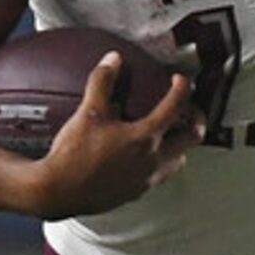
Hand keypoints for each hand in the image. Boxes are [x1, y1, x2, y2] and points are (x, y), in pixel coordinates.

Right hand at [30, 55, 200, 218]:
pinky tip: (146, 158)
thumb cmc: (73, 155)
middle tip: (191, 111)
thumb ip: (102, 83)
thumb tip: (112, 60)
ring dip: (181, 147)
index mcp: (144, 138)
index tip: (181, 81)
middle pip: (191, 139)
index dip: (181, 89)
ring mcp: (146, 180)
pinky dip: (161, 164)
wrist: (58, 192)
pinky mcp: (135, 193)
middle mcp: (152, 161)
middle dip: (196, 122)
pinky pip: (159, 177)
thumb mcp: (88, 113)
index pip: (175, 108)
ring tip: (173, 136)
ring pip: (179, 162)